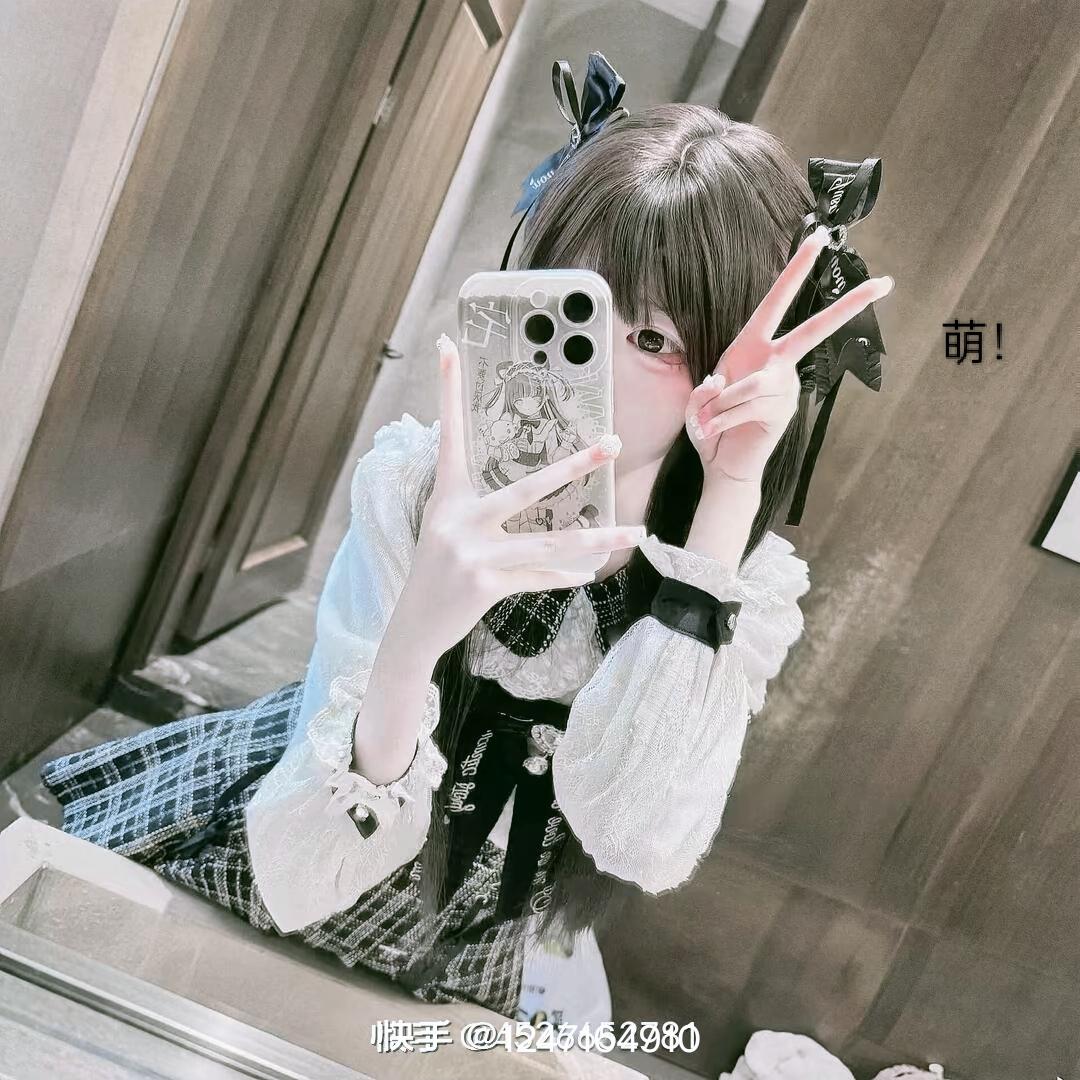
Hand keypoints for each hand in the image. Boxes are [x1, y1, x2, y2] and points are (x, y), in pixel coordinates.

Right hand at [403, 333, 644, 656]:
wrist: (414, 622)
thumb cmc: (438, 567)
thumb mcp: (446, 524)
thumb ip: (477, 501)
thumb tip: (524, 485)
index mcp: (448, 496)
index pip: (449, 434)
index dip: (447, 389)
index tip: (447, 345)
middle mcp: (458, 520)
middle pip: (526, 488)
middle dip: (574, 466)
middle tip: (612, 445)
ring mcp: (471, 553)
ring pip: (547, 542)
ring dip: (596, 539)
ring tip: (636, 533)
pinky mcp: (484, 584)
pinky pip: (537, 577)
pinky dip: (562, 577)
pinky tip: (587, 574)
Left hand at [684, 225, 893, 482]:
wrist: (722, 466)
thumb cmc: (713, 428)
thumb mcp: (700, 402)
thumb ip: (706, 390)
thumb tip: (721, 385)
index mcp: (754, 346)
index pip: (777, 302)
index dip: (796, 270)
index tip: (820, 237)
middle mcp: (776, 363)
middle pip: (813, 331)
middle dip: (848, 307)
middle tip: (884, 283)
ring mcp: (785, 388)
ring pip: (752, 385)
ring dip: (719, 405)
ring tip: (707, 423)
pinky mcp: (782, 412)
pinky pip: (745, 406)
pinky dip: (719, 420)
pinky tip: (713, 433)